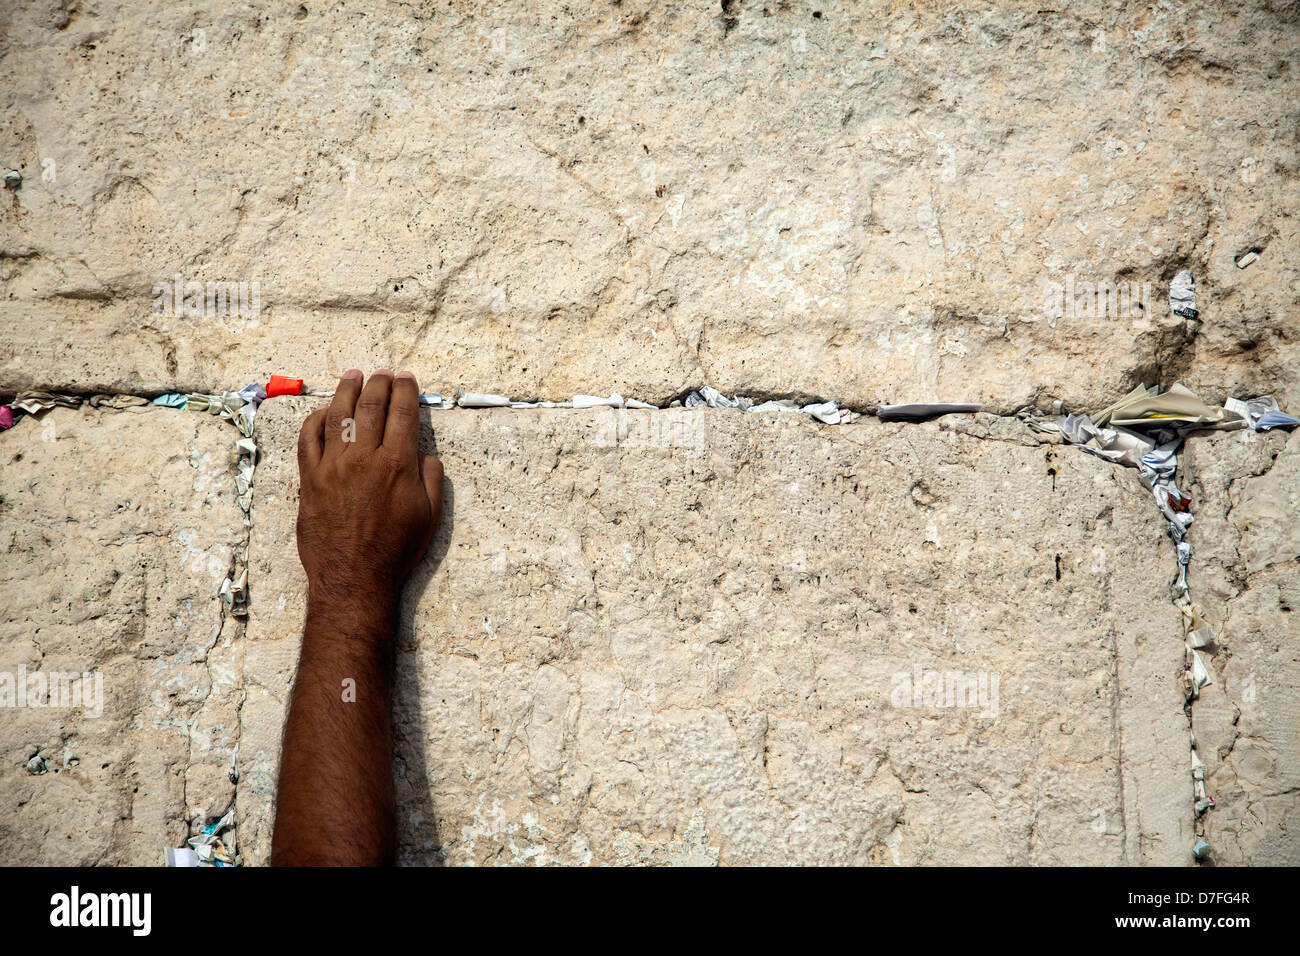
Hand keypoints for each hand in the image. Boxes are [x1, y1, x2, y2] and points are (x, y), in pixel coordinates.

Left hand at [295, 369, 443, 600]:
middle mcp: (364, 458)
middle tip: (382, 374)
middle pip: (371, 406)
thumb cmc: (395, 551)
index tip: (406, 379)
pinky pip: (308, 439)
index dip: (405, 390)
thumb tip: (423, 453)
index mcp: (398, 465)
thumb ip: (431, 478)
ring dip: (346, 390)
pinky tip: (323, 411)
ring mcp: (333, 467)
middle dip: (378, 383)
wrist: (354, 578)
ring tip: (353, 376)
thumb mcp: (430, 516)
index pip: (402, 412)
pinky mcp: (310, 479)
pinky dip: (315, 420)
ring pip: (338, 415)